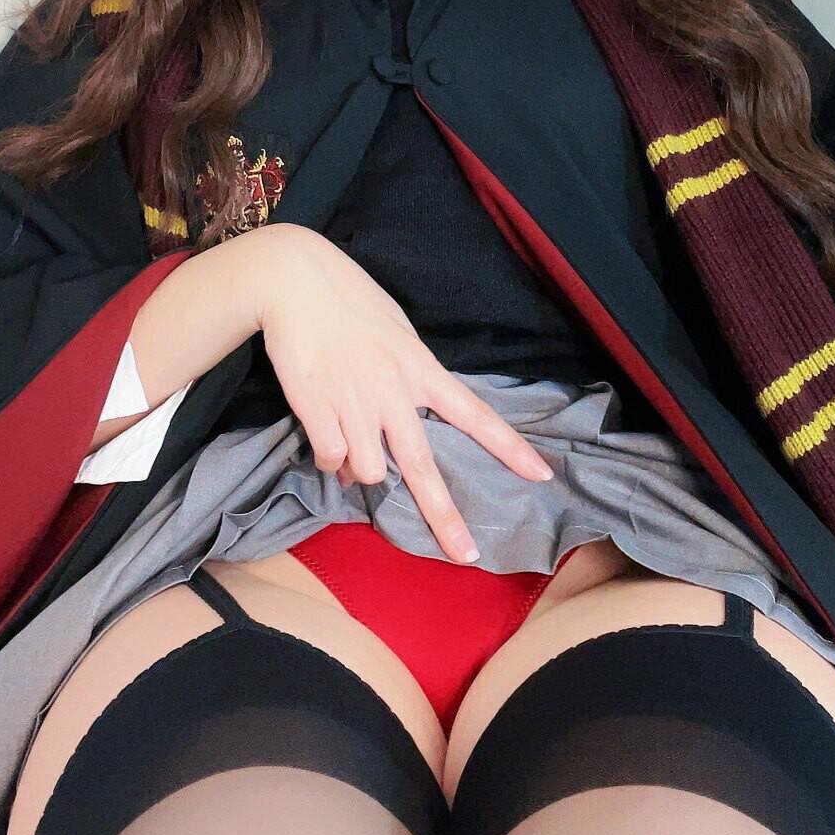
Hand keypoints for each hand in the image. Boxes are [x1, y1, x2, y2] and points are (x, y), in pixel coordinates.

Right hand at [255, 226, 554, 563]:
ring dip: (361, 470)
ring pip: (370, 471)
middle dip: (446, 517)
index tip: (540, 475)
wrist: (295, 280)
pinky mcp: (318, 408)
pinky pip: (330, 459)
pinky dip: (328, 458)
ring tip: (347, 442)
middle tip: (466, 554)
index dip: (509, 447)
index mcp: (420, 369)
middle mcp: (394, 392)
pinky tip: (324, 432)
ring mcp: (356, 403)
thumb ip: (405, 378)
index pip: (474, 413)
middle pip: (424, 466)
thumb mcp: (395, 333)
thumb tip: (391, 431)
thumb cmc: (348, 299)